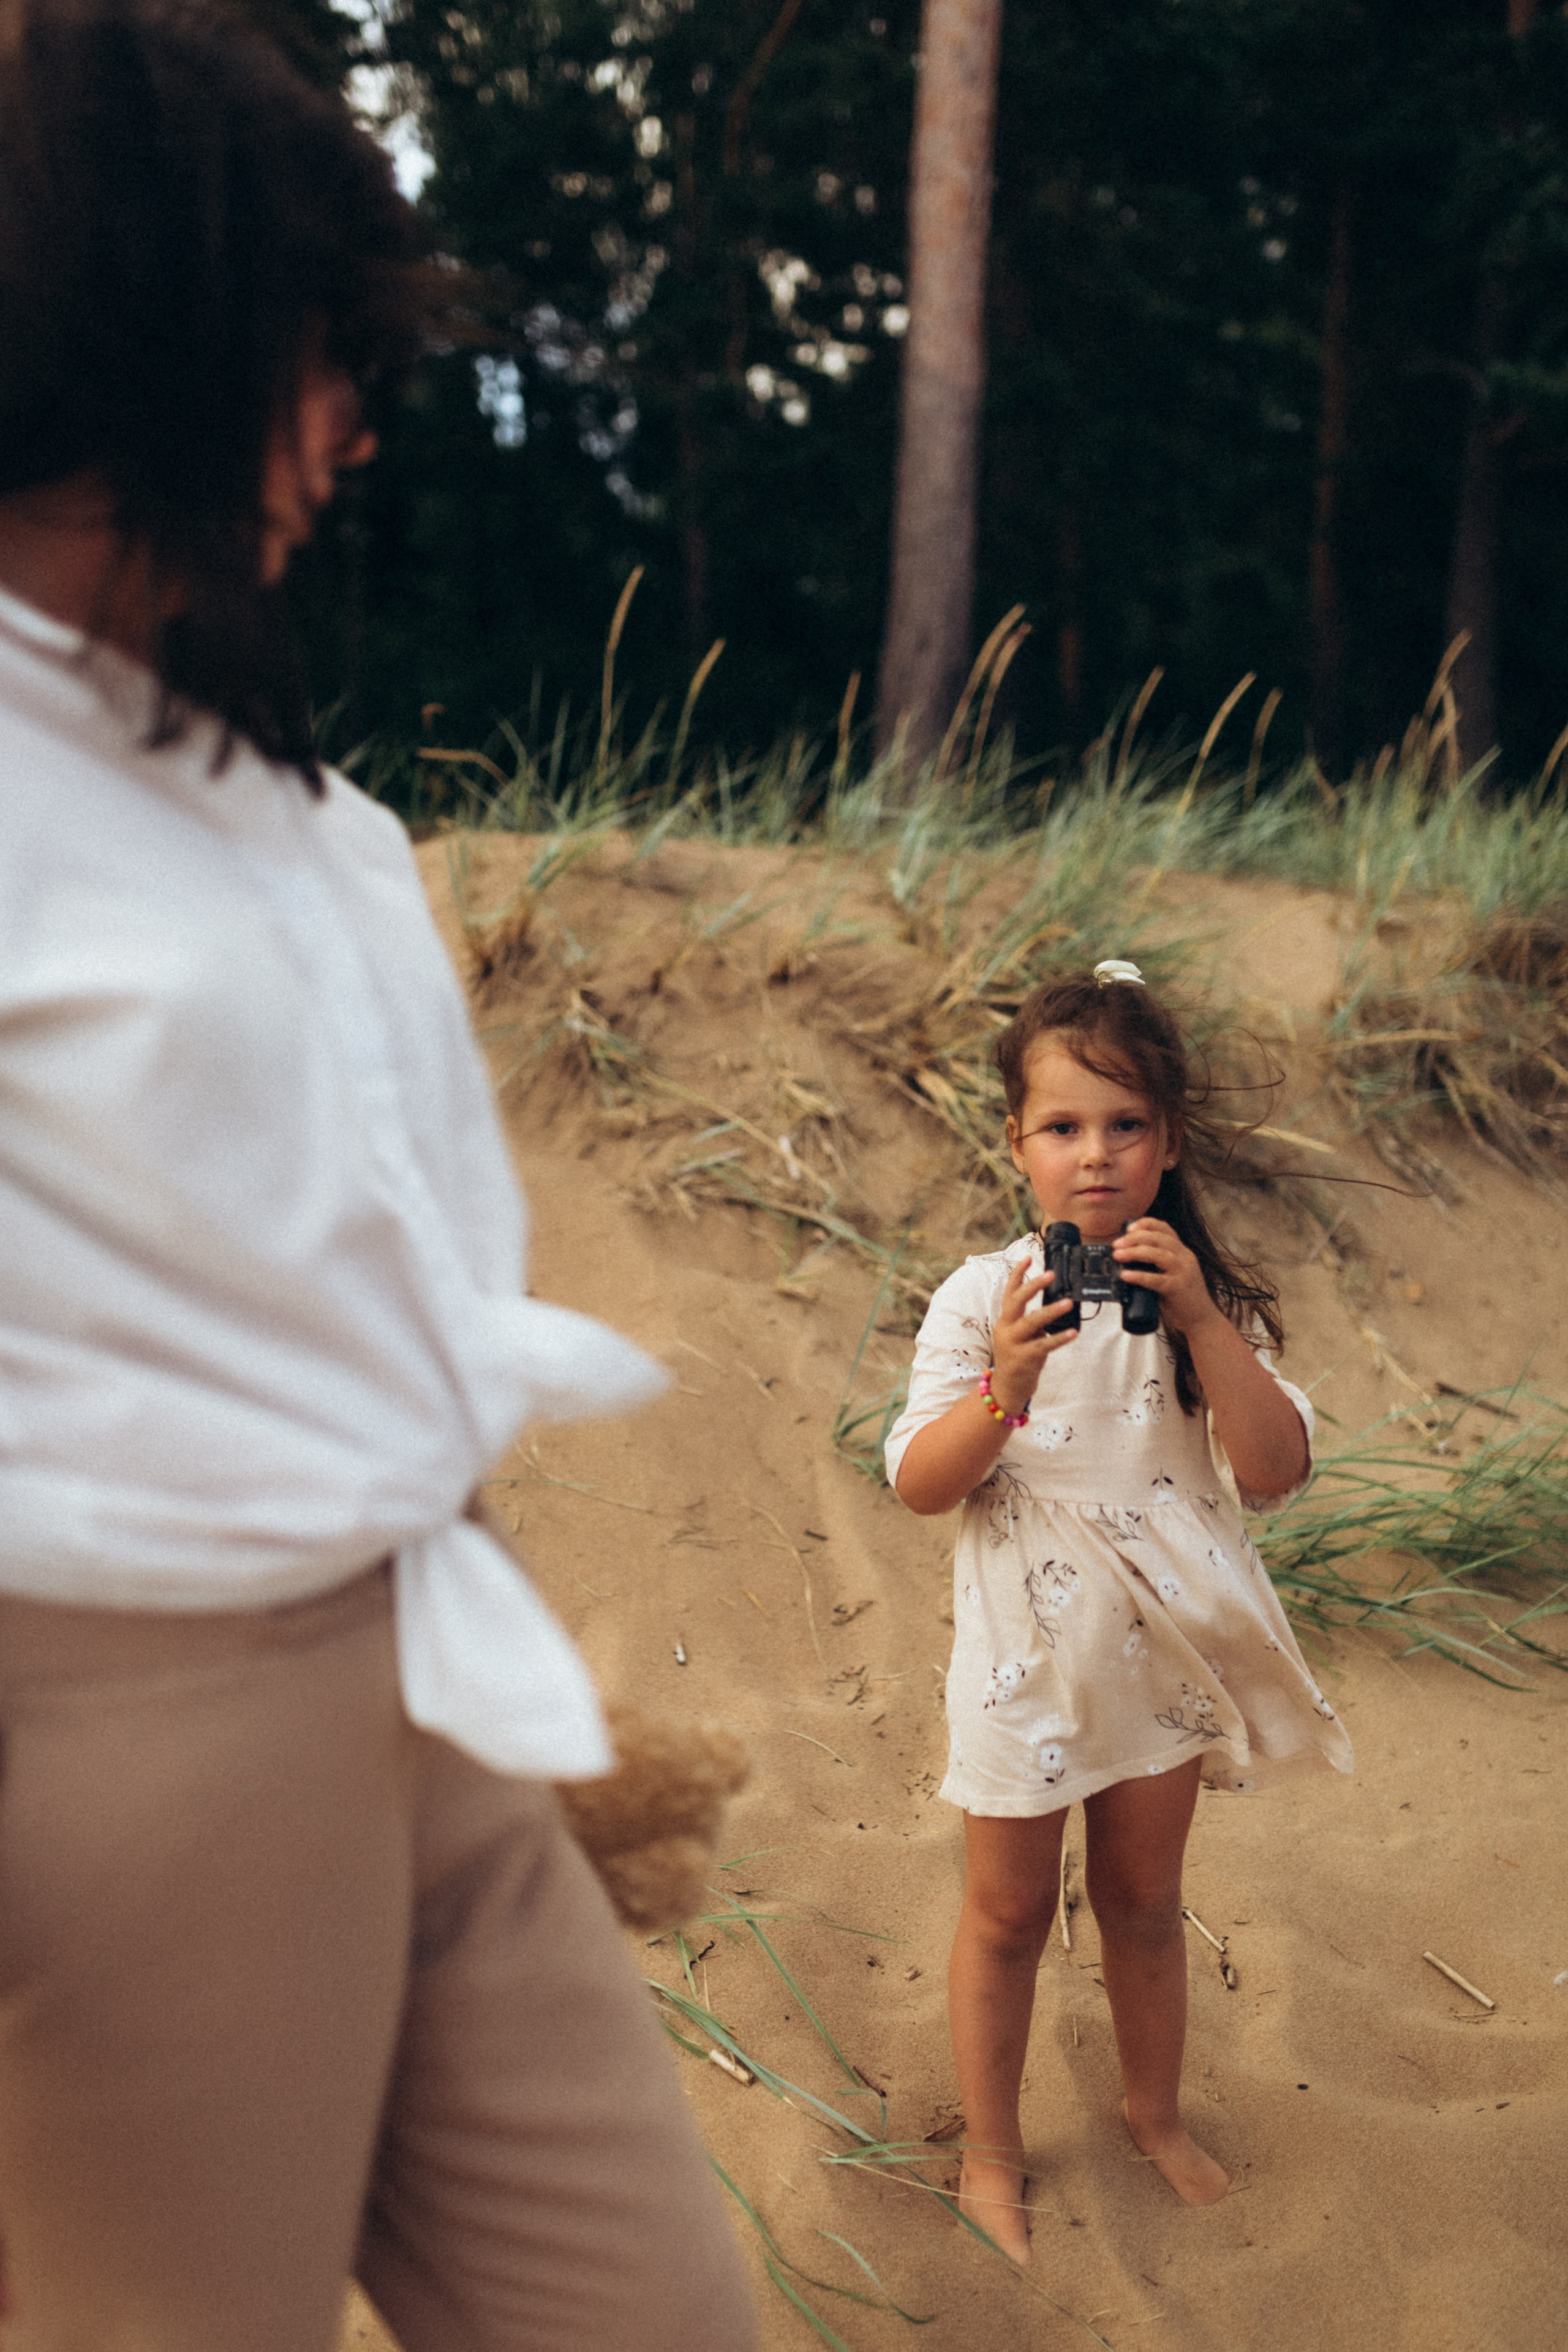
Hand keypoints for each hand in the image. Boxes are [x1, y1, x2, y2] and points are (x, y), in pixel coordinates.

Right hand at [989, 1254, 1075, 1415]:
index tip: (1029, 1257)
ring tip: (1068, 1302)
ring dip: (1050, 1311)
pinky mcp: (1023, 1359)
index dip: (1018, 1274)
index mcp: (1005, 1319)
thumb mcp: (1021, 1335)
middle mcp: (1006, 1328)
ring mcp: (1013, 1343)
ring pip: (1031, 1322)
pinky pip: (1043, 1346)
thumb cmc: (1019, 1358)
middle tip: (1051, 1274)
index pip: (1009, 1292)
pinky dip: (1059, 1338)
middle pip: (1016, 1301)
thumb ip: (1032, 1320)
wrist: (1007, 1388)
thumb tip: (1056, 1302)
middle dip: (1033, 1285)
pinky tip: (1073, 1333)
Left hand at [1112, 1218, 1218, 1336]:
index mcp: (1183, 1252)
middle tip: (1116, 1244)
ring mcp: (1183, 1272)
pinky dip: (1139, 1276)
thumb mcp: (1172, 1274)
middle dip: (1134, 1238)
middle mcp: (1185, 1258)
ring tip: (1118, 1255)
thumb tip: (1126, 1260)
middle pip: (1159, 1238)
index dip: (1146, 1224)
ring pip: (1158, 1254)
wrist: (1201, 1319)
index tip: (1128, 1228)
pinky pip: (1156, 1280)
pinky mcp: (1178, 1288)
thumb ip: (1157, 1265)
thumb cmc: (1182, 1297)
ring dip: (1135, 1252)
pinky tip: (1125, 1275)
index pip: (1165, 1229)